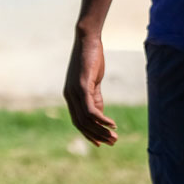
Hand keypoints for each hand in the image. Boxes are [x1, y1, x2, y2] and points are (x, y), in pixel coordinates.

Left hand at [64, 28, 118, 146]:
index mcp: (71, 96)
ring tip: (114, 137)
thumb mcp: (93, 81)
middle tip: (112, 143)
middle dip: (97, 136)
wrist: (87, 39)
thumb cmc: (91, 58)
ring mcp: (74, 92)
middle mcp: (69, 96)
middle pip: (82, 124)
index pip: (78, 121)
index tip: (101, 143)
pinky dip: (101, 119)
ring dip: (101, 130)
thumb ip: (95, 97)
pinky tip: (112, 124)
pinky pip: (90, 109)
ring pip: (86, 119)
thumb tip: (99, 114)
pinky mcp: (82, 86)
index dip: (89, 134)